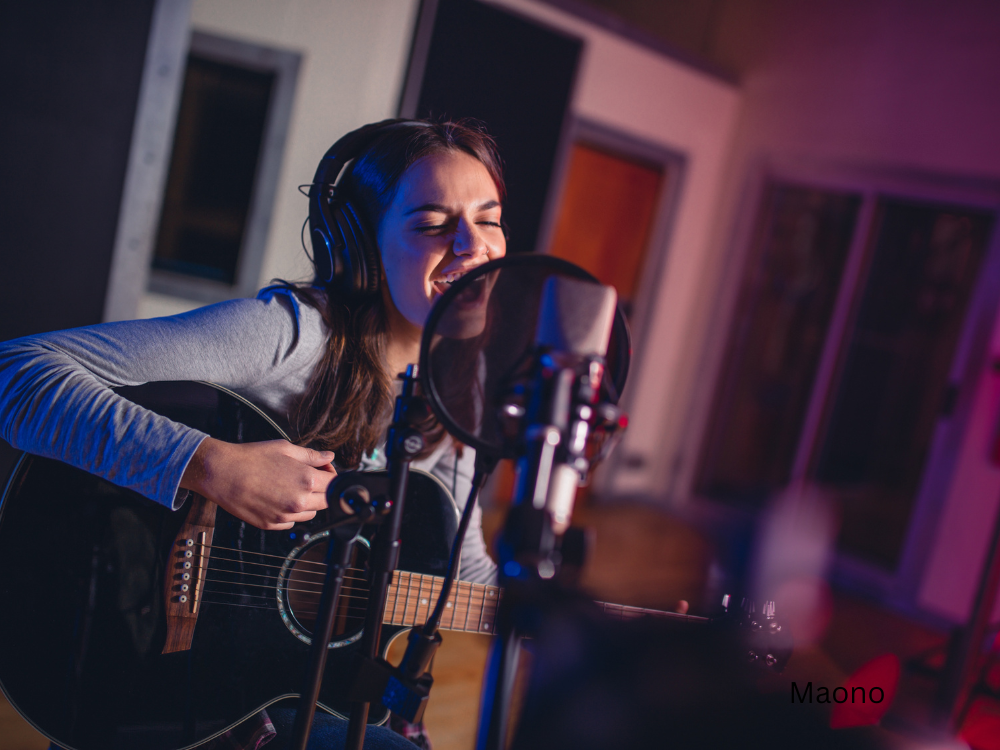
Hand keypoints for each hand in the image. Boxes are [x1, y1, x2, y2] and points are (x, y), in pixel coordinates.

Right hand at [180, 437, 335, 529]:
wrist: (221, 473)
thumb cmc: (251, 458)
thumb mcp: (286, 449)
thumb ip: (312, 456)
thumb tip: (329, 457)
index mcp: (306, 481)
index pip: (334, 485)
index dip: (331, 475)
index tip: (323, 470)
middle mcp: (298, 502)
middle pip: (325, 502)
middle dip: (321, 489)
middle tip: (307, 477)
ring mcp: (285, 516)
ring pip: (309, 514)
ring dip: (307, 502)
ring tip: (290, 486)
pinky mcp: (271, 525)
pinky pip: (291, 522)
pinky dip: (290, 512)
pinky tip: (278, 497)